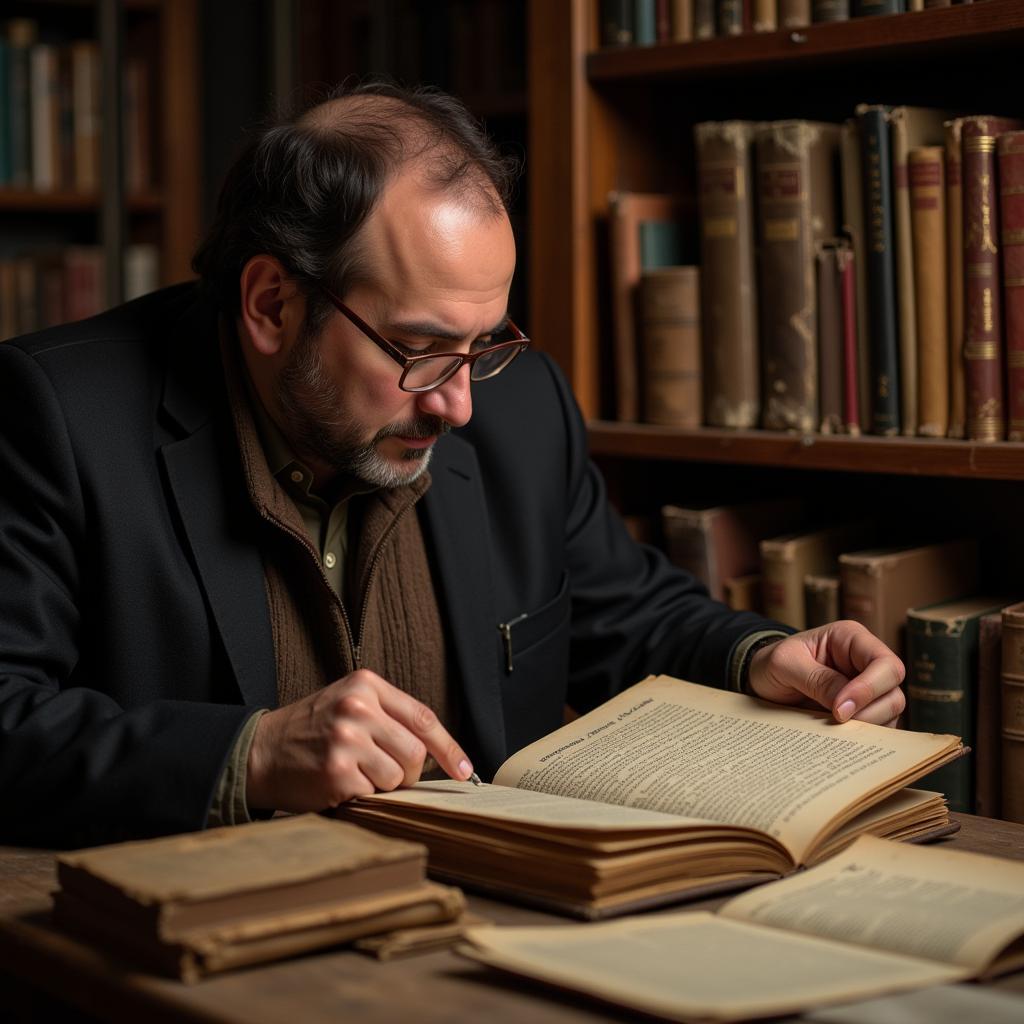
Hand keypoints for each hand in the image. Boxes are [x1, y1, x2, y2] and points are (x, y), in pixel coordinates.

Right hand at [245, 669, 474, 811]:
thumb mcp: (348, 704)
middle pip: (415, 752)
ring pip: (397, 777)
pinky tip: (339, 784)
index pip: (423, 717)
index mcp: (366, 685)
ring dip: (383, 785)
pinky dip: (361, 797)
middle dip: (409, 772)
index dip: (449, 748)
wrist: (259, 751)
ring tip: (355, 774)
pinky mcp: (335, 772)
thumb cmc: (310, 730)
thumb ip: (389, 717)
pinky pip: (371, 794)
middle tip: (386, 775)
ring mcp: (346, 739)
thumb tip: (435, 752)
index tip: (465, 769)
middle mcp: (357, 708)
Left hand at [747, 620, 905, 726]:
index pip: (885, 664)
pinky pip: (877, 729)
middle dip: (869, 712)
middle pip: (894, 691)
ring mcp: (868, 689)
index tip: (840, 710)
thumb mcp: (784, 664)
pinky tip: (837, 738)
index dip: (869, 689)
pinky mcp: (863, 712)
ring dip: (865, 727)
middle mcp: (866, 662)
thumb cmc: (773, 663)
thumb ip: (816, 679)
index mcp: (851, 639)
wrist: (760, 680)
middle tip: (836, 722)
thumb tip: (846, 705)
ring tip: (832, 728)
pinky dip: (861, 737)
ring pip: (890, 714)